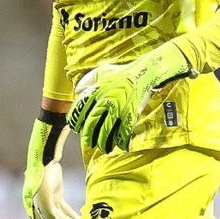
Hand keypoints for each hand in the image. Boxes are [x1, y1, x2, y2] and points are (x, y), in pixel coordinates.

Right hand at [23, 119, 78, 218]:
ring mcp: (48, 200)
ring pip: (60, 217)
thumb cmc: (43, 174)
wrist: (45, 156)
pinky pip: (64, 208)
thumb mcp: (46, 192)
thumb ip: (48, 209)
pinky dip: (71, 214)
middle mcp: (39, 207)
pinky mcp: (55, 194)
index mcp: (34, 208)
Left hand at [68, 41, 194, 153]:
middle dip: (88, 135)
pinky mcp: (130, 115)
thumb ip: (87, 80)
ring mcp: (118, 109)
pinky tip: (121, 146)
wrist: (143, 73)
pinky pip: (124, 132)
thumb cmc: (122, 72)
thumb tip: (77, 90)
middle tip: (88, 141)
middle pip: (92, 123)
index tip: (75, 128)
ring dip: (103, 142)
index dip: (76, 121)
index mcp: (96, 91)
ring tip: (103, 147)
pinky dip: (122, 141)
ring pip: (106, 131)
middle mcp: (105, 101)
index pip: (80, 109)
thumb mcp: (102, 71)